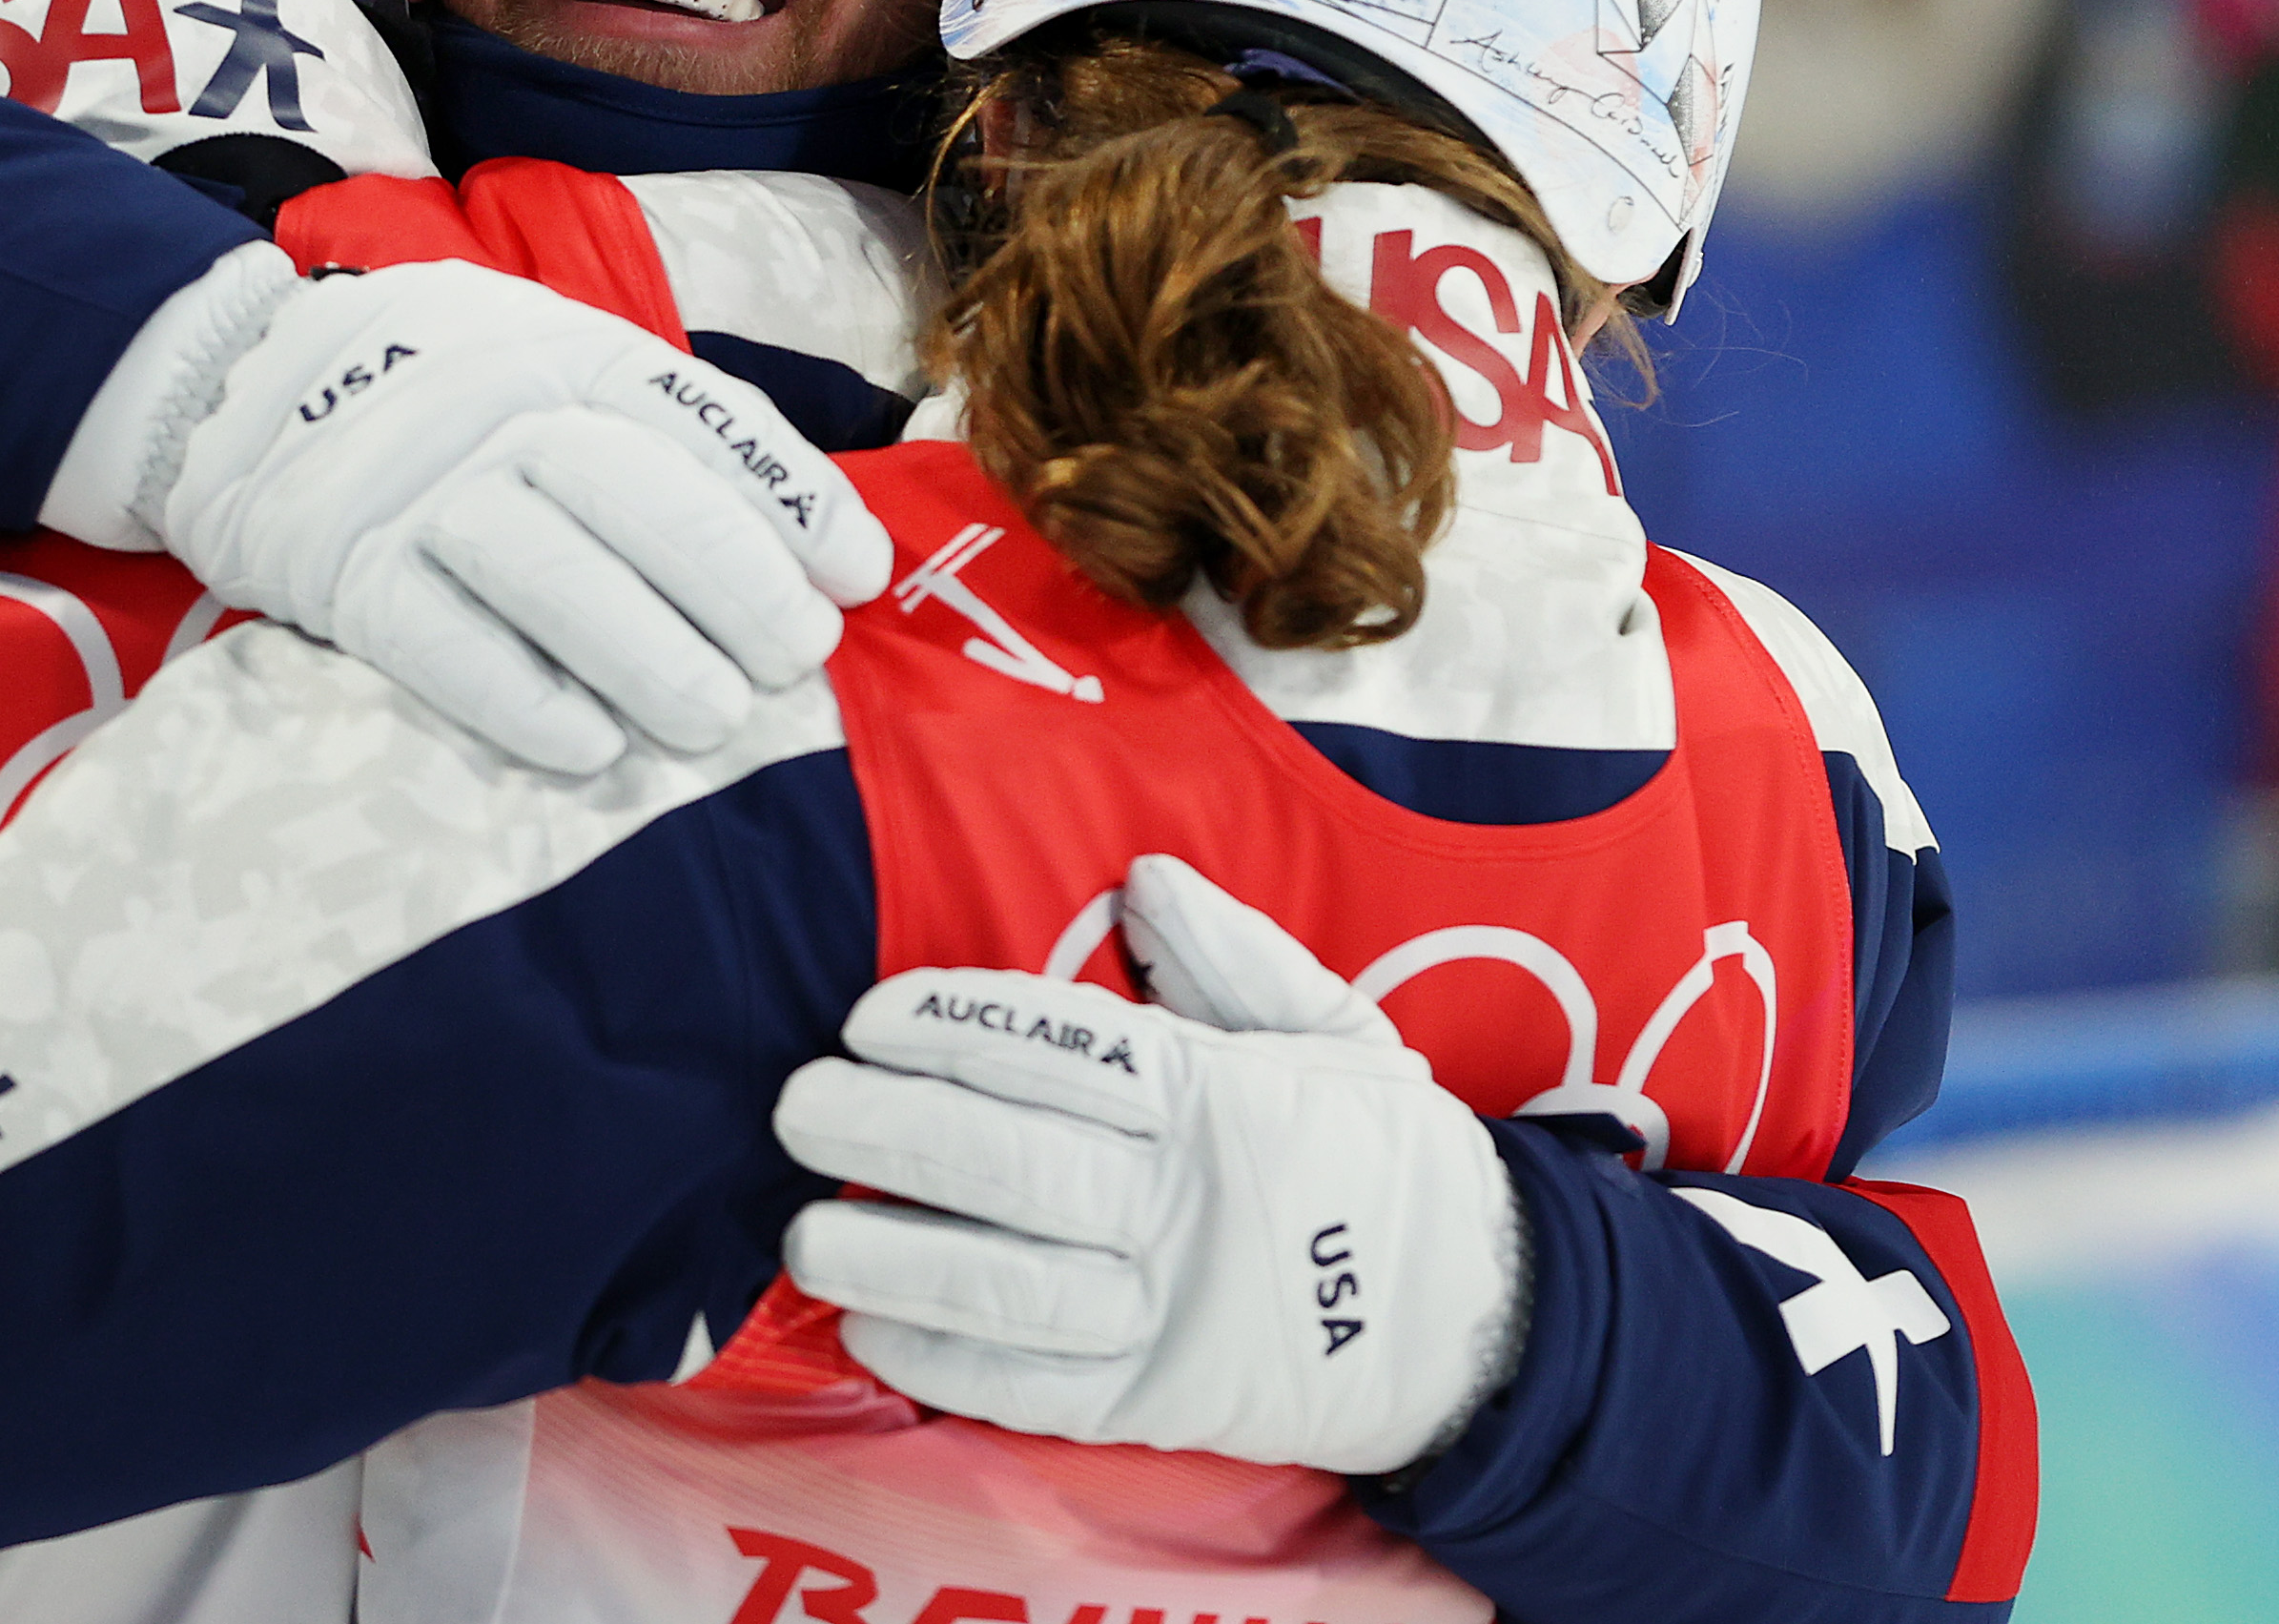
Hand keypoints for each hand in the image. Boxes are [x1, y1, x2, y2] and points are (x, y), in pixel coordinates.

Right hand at [149, 258, 891, 772]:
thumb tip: (804, 546)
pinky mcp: (341, 563)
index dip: (790, 498)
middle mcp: (498, 404)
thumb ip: (653, 430)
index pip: (701, 415)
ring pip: (552, 568)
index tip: (855, 576)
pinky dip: (519, 696)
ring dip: (646, 653)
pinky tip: (589, 748)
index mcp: (564, 347)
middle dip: (735, 585)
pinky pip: (439, 637)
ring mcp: (417, 484)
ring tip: (715, 720)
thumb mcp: (542, 356)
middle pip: (640, 494)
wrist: (227, 379)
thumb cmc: (432, 388)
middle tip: (794, 660)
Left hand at [775, 854, 1524, 1472]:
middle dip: (890, 1133)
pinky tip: (872, 1336)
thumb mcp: (1335, 1030)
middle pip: (1013, 1167)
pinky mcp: (1158, 1402)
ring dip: (894, 1262)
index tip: (869, 1016)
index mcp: (1215, 1099)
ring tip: (807, 1232)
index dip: (957, 1030)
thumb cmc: (1380, 1157)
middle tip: (798, 1106)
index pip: (1066, 1053)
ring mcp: (1169, 1314)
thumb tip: (1144, 877)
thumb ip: (1233, 956)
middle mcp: (1182, 1206)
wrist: (1480, 1317)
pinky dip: (947, 1368)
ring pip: (1008, 1287)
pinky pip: (1036, 1391)